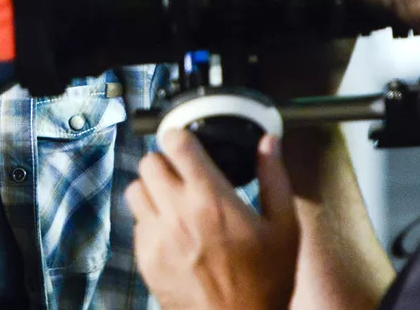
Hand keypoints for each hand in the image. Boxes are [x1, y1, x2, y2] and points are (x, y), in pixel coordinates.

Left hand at [126, 131, 297, 309]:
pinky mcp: (145, 259)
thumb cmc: (264, 283)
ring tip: (174, 200)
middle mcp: (177, 213)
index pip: (176, 144)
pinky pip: (136, 223)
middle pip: (149, 162)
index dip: (180, 136)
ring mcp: (156, 237)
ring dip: (152, 188)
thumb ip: (275, 179)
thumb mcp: (284, 228)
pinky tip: (172, 231)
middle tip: (183, 173)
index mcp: (211, 200)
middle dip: (165, 161)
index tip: (187, 140)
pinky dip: (149, 220)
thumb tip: (269, 143)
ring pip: (135, 190)